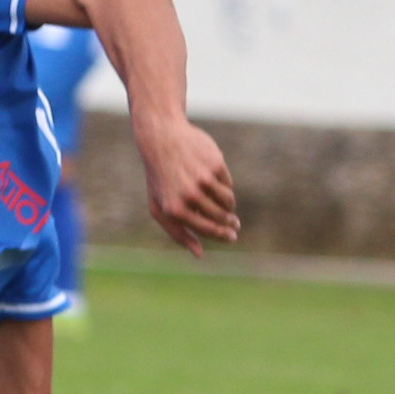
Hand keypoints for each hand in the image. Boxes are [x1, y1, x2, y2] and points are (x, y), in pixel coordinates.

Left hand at [134, 116, 239, 253]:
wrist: (161, 139)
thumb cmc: (160, 178)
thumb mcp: (160, 208)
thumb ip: (178, 234)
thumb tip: (199, 254)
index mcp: (176, 210)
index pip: (208, 230)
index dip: (223, 235)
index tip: (233, 237)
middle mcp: (190, 196)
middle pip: (221, 217)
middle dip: (230, 222)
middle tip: (235, 223)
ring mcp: (203, 179)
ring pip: (228, 201)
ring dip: (228, 204)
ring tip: (224, 202)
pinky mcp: (215, 164)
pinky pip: (228, 183)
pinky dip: (224, 184)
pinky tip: (212, 178)